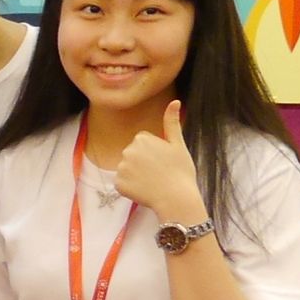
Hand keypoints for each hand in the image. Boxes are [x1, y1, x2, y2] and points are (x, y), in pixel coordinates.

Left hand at [118, 101, 208, 226]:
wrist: (177, 199)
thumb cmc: (181, 171)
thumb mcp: (178, 144)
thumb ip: (172, 122)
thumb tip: (175, 101)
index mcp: (141, 139)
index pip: (143, 142)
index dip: (154, 152)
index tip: (164, 161)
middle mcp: (127, 151)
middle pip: (133, 155)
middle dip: (143, 162)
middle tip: (159, 172)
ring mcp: (121, 168)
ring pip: (127, 169)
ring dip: (137, 175)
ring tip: (153, 182)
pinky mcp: (118, 184)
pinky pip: (123, 184)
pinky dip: (131, 188)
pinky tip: (144, 190)